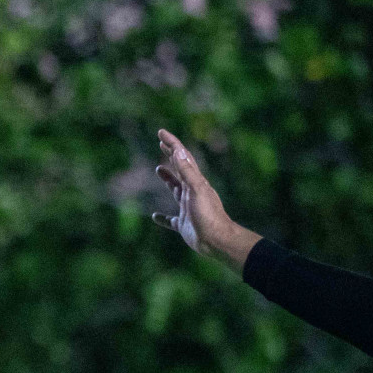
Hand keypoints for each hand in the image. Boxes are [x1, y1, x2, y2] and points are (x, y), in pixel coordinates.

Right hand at [152, 129, 260, 270]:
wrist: (216, 240)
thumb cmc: (208, 215)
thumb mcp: (197, 190)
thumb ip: (188, 172)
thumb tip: (179, 151)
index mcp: (195, 182)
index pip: (182, 158)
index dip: (172, 144)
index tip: (161, 132)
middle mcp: (191, 192)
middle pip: (180, 169)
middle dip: (171, 155)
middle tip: (161, 143)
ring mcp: (188, 207)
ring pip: (175, 189)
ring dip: (168, 178)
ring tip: (159, 169)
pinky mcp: (184, 224)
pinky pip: (170, 219)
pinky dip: (163, 217)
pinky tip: (155, 217)